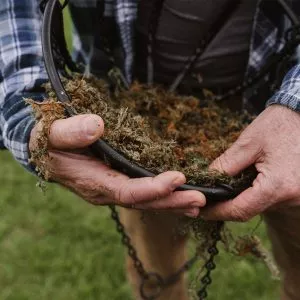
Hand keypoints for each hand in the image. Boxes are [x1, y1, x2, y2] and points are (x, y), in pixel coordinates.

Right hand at [29, 114, 205, 216]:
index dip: (152, 188)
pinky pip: (142, 192)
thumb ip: (70, 131)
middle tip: (202, 200)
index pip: (126, 191)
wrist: (41, 149)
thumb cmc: (45, 140)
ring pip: (145, 200)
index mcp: (91, 181)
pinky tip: (180, 194)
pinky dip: (163, 195)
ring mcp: (111, 189)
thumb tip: (97, 125)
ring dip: (172, 202)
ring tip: (199, 202)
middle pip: (142, 201)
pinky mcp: (116, 182)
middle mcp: (104, 191)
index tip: (178, 178)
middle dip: (172, 201)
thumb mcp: (51, 132)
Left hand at [201, 105, 299, 220]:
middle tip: (209, 197)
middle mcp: (293, 197)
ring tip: (227, 184)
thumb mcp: (248, 143)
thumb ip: (226, 165)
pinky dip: (257, 192)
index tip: (201, 211)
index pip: (241, 210)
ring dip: (243, 198)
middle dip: (228, 205)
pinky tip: (248, 180)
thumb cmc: (279, 124)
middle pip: (251, 210)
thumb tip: (206, 180)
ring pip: (262, 205)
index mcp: (278, 186)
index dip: (218, 212)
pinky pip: (273, 198)